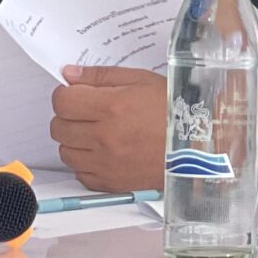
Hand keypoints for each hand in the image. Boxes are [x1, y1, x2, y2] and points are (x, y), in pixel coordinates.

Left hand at [50, 66, 167, 192]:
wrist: (198, 147)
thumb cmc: (175, 111)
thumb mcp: (141, 80)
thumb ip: (101, 76)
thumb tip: (69, 74)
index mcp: (112, 107)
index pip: (62, 101)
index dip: (66, 94)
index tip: (77, 94)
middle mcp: (104, 137)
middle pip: (59, 126)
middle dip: (69, 116)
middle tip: (88, 112)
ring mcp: (106, 163)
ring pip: (65, 151)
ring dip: (75, 140)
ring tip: (97, 132)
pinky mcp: (110, 183)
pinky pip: (79, 173)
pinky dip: (86, 162)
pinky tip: (103, 152)